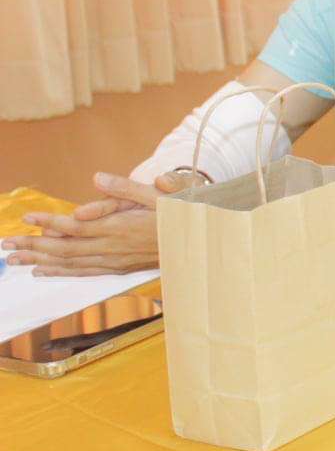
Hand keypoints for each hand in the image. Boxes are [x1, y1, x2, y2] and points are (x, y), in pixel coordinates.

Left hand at [3, 171, 192, 276]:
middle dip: (32, 247)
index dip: (49, 222)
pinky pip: (83, 272)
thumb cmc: (179, 215)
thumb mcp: (158, 194)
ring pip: (69, 263)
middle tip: (5, 246)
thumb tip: (96, 178)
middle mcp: (112, 247)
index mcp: (119, 227)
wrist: (200, 244)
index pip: (75, 226)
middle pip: (64, 249)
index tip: (27, 217)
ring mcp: (114, 260)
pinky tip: (43, 270)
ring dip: (40, 261)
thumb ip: (125, 188)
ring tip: (15, 260)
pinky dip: (60, 271)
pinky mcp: (117, 267)